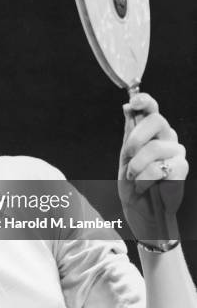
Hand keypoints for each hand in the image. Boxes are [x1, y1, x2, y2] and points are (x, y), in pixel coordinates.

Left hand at [118, 93, 188, 242]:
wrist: (138, 206)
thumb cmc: (131, 180)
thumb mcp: (125, 155)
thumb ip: (129, 131)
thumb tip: (128, 107)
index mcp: (152, 132)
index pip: (152, 109)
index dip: (145, 101)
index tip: (133, 102)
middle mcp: (167, 137)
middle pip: (156, 121)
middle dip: (135, 139)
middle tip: (127, 155)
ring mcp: (176, 152)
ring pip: (155, 147)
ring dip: (137, 166)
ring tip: (134, 178)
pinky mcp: (181, 168)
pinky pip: (160, 167)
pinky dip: (145, 180)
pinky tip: (144, 186)